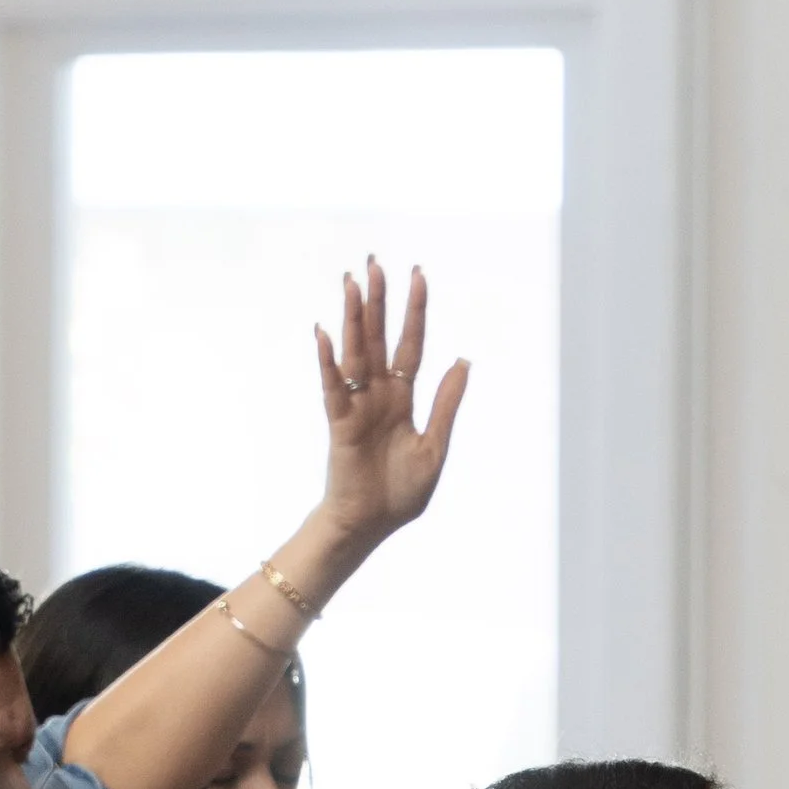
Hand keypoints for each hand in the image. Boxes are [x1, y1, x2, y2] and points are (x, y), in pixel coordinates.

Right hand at [314, 262, 468, 562]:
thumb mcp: (435, 446)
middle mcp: (378, 395)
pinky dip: (328, 363)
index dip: (415, 311)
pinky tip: (325, 335)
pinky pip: (333, 388)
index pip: (411, 345)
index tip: (418, 275)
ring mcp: (357, 406)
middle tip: (374, 263)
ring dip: (354, 319)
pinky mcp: (340, 424)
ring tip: (352, 284)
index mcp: (403, 398)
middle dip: (379, 302)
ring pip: (356, 354)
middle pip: (379, 339)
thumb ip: (447, 403)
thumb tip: (464, 360)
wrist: (372, 525)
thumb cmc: (400, 493)